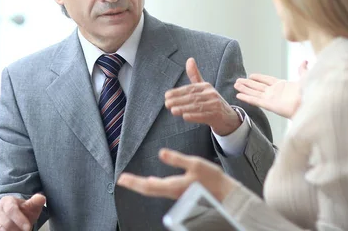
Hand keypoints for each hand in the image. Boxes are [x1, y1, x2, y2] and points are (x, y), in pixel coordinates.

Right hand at [0, 194, 45, 230]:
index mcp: (6, 201)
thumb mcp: (30, 205)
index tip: (28, 228)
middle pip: (6, 223)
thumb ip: (36, 202)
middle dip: (18, 229)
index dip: (20, 220)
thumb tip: (41, 198)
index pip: (11, 210)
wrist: (10, 214)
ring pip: (1, 230)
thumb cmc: (22, 210)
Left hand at [117, 148, 236, 201]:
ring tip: (132, 180)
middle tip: (122, 180)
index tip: (122, 178)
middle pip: (148, 190)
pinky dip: (152, 186)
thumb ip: (177, 159)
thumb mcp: (195, 164)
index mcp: (173, 186)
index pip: (148, 185)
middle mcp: (172, 193)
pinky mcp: (181, 192)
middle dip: (134, 184)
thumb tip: (161, 153)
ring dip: (142, 185)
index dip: (134, 182)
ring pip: (154, 190)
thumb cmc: (212, 179)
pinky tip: (151, 183)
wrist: (225, 194)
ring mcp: (176, 194)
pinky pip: (162, 190)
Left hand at [165, 58, 240, 135]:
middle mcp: (211, 94)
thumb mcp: (204, 87)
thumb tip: (189, 59)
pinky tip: (185, 117)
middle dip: (179, 100)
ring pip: (197, 106)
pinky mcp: (216, 115)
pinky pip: (204, 116)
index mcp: (206, 86)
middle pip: (193, 97)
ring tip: (173, 110)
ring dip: (184, 108)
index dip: (178, 92)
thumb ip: (195, 75)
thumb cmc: (211, 101)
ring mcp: (215, 105)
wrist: (228, 116)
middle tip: (167, 103)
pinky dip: (194, 116)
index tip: (166, 95)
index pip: (190, 88)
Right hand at [234, 61, 307, 118]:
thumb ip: (302, 70)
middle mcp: (274, 92)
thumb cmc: (309, 93)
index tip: (251, 75)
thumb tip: (305, 61)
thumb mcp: (305, 78)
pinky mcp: (269, 105)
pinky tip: (239, 95)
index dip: (259, 77)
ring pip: (254, 92)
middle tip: (238, 81)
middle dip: (248, 83)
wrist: (310, 105)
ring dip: (245, 89)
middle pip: (258, 86)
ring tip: (235, 85)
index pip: (267, 80)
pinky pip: (255, 100)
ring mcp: (271, 98)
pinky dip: (247, 97)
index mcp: (282, 85)